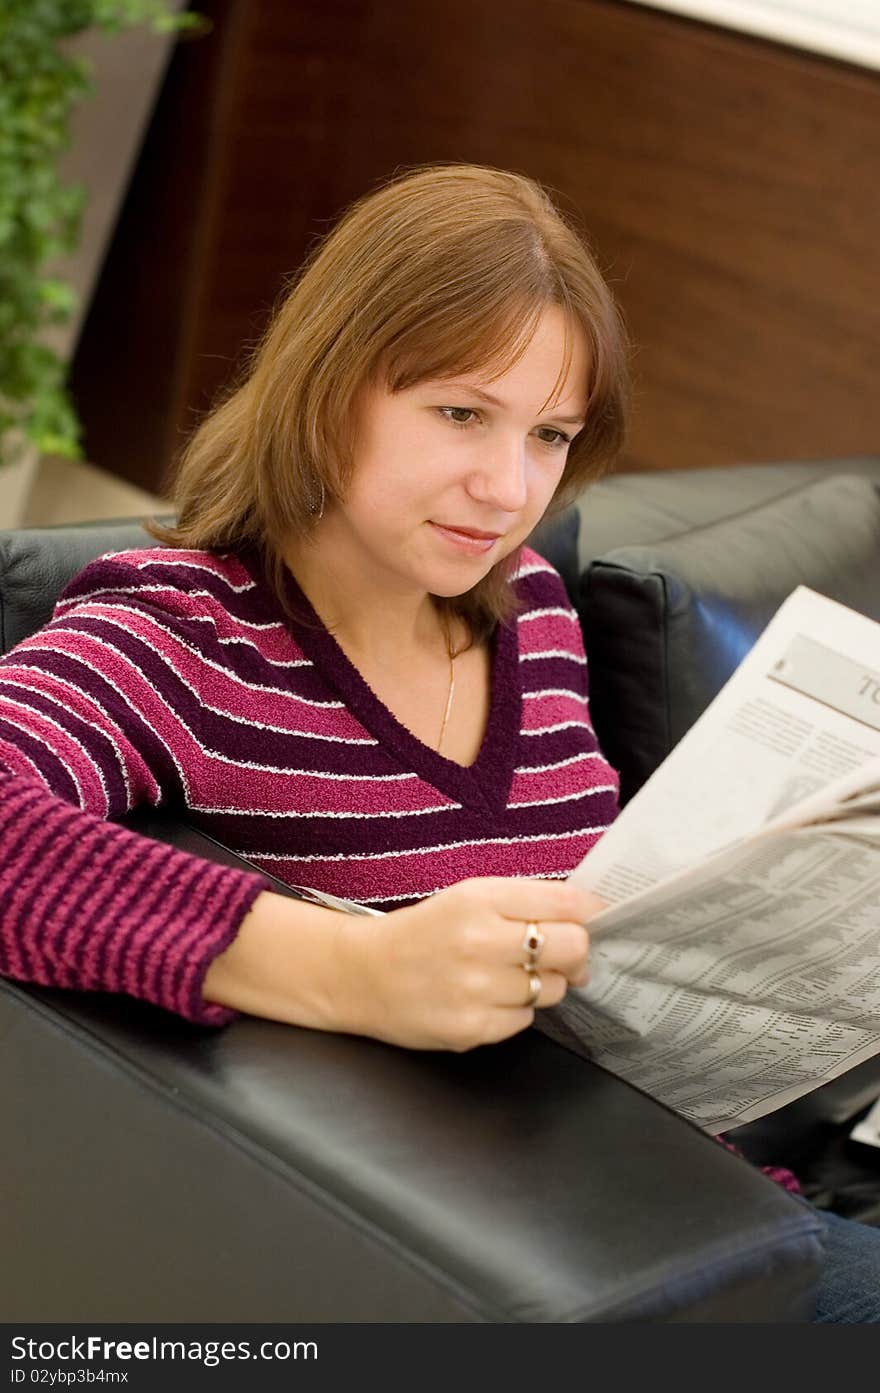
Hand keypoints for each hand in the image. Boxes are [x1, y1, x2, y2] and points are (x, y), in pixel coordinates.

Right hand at [347, 877, 606, 1051]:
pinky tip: (486, 997)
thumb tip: (590, 917)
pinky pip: (525, 1020)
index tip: (594, 919)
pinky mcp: (470, 1029)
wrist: (361, 974)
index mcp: (479, 899)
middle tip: (560, 953)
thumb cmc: (424, 931)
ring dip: (542, 982)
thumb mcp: (469, 896)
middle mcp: (477, 942)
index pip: (566, 905)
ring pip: (552, 989)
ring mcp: (475, 990)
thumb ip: (527, 900)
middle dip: (574, 952)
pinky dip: (515, 1010)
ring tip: (506, 974)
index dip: (590, 914)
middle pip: (572, 948)